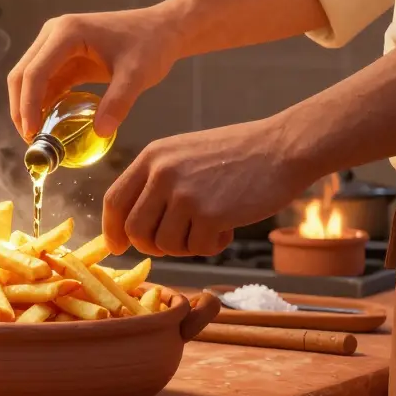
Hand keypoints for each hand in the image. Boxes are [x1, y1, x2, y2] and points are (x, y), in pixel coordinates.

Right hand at [7, 7, 185, 139]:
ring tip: (38, 137)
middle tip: (31, 140)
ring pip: (28, 79)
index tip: (32, 134)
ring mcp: (55, 45)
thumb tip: (101, 132)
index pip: (35, 72)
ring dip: (28, 107)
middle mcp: (53, 35)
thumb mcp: (137, 75)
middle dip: (21, 108)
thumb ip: (118, 102)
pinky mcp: (62, 57)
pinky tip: (50, 124)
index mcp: (66, 33)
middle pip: (22, 74)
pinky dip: (43, 104)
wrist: (161, 30)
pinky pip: (45, 83)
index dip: (28, 105)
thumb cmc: (150, 45)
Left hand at [102, 118, 317, 256]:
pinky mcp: (210, 214)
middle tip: (178, 240)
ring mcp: (185, 194)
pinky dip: (212, 246)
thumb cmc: (237, 154)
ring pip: (165, 244)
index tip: (118, 246)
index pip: (114, 200)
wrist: (283, 147)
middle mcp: (162, 173)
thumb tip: (129, 227)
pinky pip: (198, 248)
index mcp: (152, 157)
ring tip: (210, 226)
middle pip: (135, 230)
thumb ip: (156, 182)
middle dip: (153, 245)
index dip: (112, 229)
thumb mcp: (184, 154)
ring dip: (187, 245)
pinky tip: (229, 227)